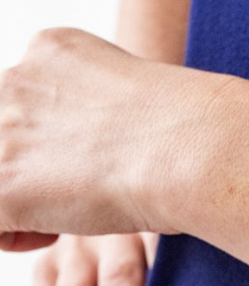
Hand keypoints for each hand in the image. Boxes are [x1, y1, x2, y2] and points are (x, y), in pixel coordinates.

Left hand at [0, 27, 231, 250]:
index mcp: (51, 50)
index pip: (21, 103)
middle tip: (80, 188)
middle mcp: (15, 81)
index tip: (86, 162)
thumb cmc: (191, 138)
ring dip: (24, 200)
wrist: (193, 151)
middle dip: (31, 170)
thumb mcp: (137, 99)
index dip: (47, 143)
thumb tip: (107, 141)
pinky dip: (15, 234)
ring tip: (70, 209)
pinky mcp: (2, 182)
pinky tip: (53, 231)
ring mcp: (3, 130)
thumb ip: (100, 111)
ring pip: (0, 174)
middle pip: (5, 137)